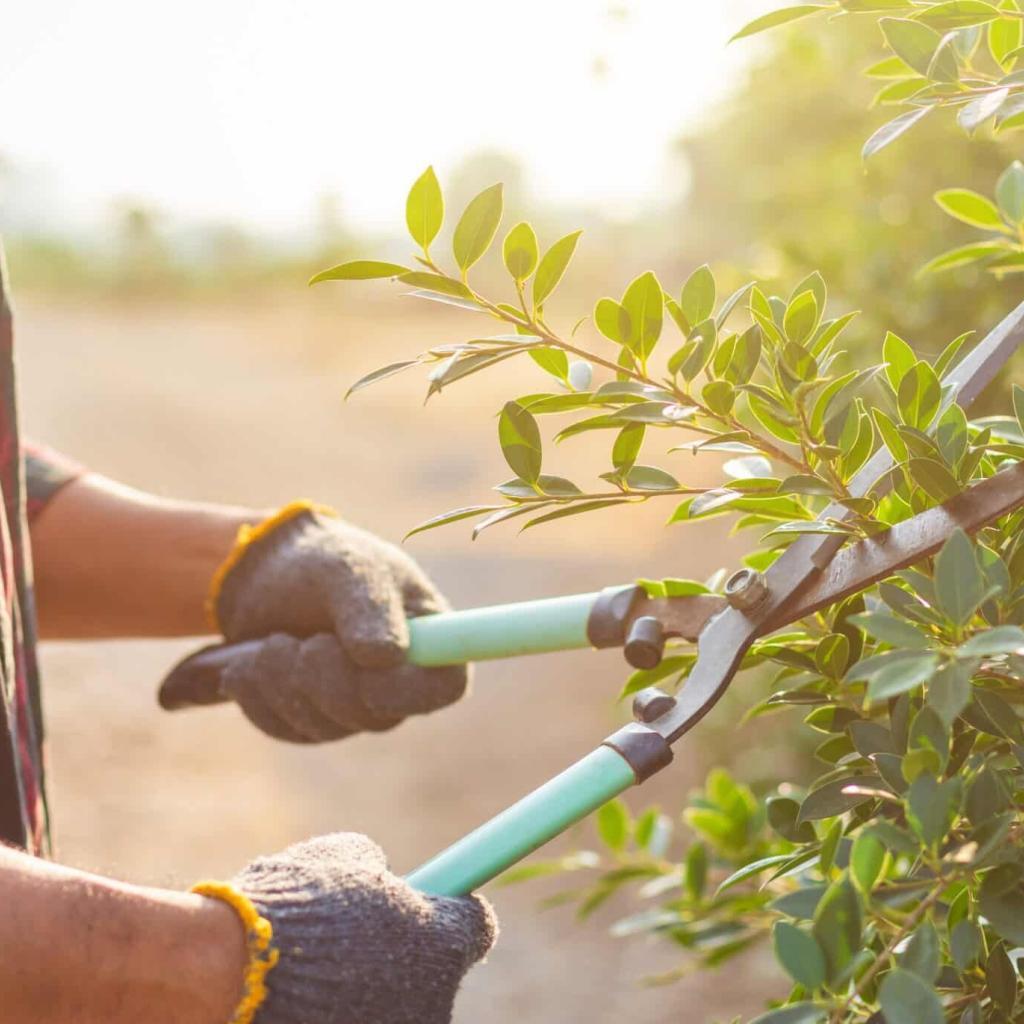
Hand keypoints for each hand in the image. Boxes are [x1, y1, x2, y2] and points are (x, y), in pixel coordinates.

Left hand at [211, 507, 467, 741]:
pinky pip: (286, 727)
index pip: (444, 687)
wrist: (268, 572)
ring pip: (324, 726)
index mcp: (430, 639)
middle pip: (377, 717)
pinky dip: (259, 696)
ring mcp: (355, 706)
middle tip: (294, 640)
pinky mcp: (311, 719)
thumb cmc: (324, 560)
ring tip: (270, 641)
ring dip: (283, 682)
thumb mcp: (349, 567)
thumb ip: (370, 606)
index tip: (368, 663)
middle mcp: (399, 682)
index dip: (408, 689)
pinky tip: (246, 665)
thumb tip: (386, 657)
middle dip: (326, 678)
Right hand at [235, 832, 495, 1023]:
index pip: (476, 926)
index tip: (432, 902)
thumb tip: (378, 873)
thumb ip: (374, 866)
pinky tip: (299, 1001)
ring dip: (369, 989)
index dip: (451, 910)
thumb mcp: (340, 857)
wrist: (227, 974)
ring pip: (394, 1006)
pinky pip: (361, 1022)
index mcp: (441, 943)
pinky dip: (338, 1012)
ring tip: (316, 970)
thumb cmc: (290, 907)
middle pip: (434, 976)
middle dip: (402, 956)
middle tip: (356, 939)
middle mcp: (433, 1004)